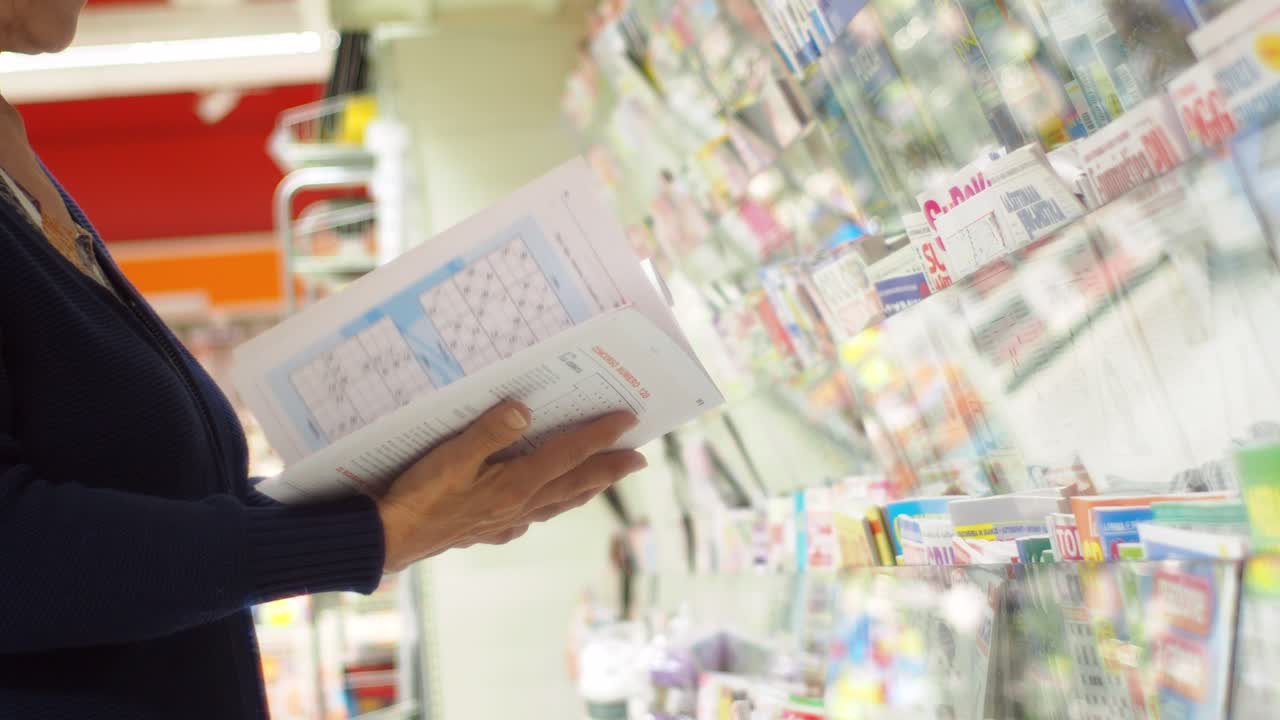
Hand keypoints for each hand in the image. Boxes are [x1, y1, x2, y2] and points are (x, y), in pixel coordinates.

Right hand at [376, 400, 646, 571]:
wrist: (389, 540)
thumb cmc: (417, 496)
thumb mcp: (451, 456)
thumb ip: (489, 432)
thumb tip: (524, 411)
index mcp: (516, 484)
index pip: (569, 455)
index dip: (600, 436)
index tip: (629, 421)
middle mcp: (519, 506)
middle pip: (575, 483)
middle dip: (609, 469)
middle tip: (639, 460)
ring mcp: (504, 522)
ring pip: (557, 503)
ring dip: (585, 489)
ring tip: (604, 480)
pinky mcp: (485, 530)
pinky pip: (530, 517)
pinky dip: (547, 508)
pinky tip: (541, 508)